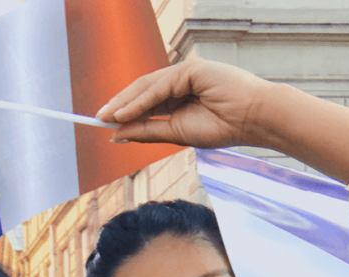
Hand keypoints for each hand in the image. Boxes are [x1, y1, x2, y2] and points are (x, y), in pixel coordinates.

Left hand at [96, 58, 273, 150]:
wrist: (252, 120)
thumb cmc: (222, 128)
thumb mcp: (177, 133)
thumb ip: (148, 131)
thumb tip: (117, 135)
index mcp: (178, 98)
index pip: (145, 103)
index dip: (124, 112)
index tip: (104, 124)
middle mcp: (179, 82)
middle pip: (142, 92)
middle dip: (119, 105)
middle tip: (97, 118)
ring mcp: (185, 73)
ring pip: (147, 88)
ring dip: (124, 103)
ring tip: (105, 117)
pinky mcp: (190, 69)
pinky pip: (159, 87)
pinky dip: (140, 100)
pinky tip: (124, 113)